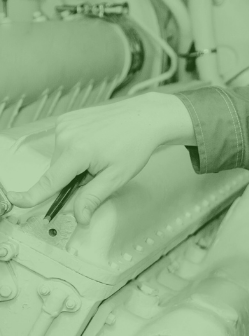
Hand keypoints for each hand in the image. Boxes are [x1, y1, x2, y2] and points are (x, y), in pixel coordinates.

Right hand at [7, 92, 194, 224]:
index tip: (17, 202)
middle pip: (57, 171)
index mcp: (77, 151)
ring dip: (75, 164)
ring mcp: (65, 124)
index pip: (49, 181)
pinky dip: (76, 150)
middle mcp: (65, 135)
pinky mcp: (67, 119)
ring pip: (61, 158)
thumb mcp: (117, 177)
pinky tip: (96, 144)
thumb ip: (93, 197)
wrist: (145, 117)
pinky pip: (64, 144)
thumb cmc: (136, 145)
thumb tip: (80, 218)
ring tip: (101, 154)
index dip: (33, 195)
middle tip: (99, 171)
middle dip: (73, 179)